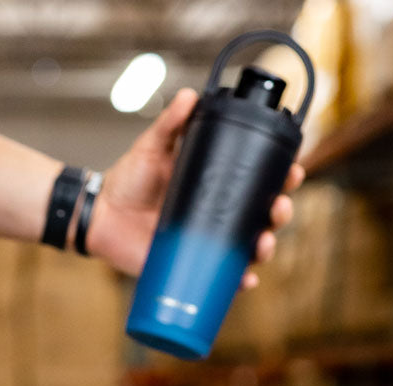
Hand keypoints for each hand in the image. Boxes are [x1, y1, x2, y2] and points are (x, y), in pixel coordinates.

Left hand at [86, 87, 303, 287]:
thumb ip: (170, 123)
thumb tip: (189, 95)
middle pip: (261, 215)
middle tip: (278, 208)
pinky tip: (247, 281)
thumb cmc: (128, 179)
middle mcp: (216, 213)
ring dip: (264, 248)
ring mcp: (204, 241)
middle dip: (279, 213)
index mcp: (216, 183)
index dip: (281, 177)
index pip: (258, 179)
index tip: (293, 172)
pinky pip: (219, 278)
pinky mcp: (189, 266)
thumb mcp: (151, 147)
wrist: (99, 216)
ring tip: (263, 245)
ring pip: (246, 248)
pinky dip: (237, 282)